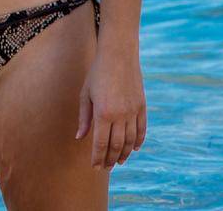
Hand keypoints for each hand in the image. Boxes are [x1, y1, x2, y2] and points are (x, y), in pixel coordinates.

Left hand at [77, 45, 146, 168]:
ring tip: (119, 162)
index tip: (95, 167)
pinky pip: (141, 130)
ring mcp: (133, 112)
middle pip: (116, 145)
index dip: (98, 157)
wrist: (119, 55)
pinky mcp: (142, 107)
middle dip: (111, 159)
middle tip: (106, 168)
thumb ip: (84, 118)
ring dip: (125, 154)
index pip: (100, 143)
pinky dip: (138, 141)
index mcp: (103, 113)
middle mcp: (120, 115)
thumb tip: (80, 138)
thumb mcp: (85, 94)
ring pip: (130, 141)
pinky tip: (134, 149)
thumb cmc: (97, 73)